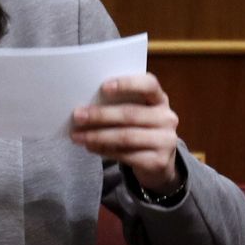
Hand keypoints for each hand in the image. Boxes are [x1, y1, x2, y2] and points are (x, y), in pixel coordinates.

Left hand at [71, 73, 180, 192]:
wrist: (158, 161)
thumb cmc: (139, 128)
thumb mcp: (135, 112)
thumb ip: (118, 104)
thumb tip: (84, 106)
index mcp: (159, 99)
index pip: (149, 85)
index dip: (127, 84)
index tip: (104, 87)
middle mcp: (167, 118)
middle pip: (130, 114)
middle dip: (100, 115)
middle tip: (77, 116)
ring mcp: (166, 141)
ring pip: (126, 136)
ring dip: (97, 136)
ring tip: (78, 136)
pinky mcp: (158, 161)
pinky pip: (126, 155)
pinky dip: (104, 150)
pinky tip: (90, 147)